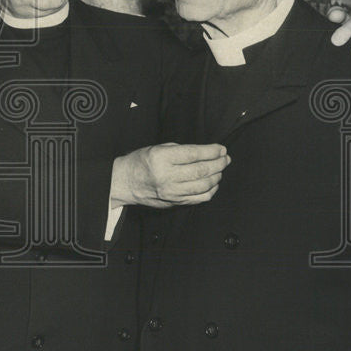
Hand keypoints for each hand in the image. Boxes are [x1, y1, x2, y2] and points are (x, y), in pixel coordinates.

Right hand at [110, 143, 229, 208]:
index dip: (211, 151)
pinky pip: (199, 198)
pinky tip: (213, 183)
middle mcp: (167, 176)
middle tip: (225, 158)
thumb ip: (181, 150)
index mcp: (161, 158)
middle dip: (218, 163)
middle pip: (201, 170)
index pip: (193, 154)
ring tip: (219, 169)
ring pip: (203, 186)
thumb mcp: (157, 148)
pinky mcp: (174, 202)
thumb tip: (206, 153)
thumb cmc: (140, 162)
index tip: (221, 149)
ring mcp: (171, 192)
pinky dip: (210, 191)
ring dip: (216, 176)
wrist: (125, 182)